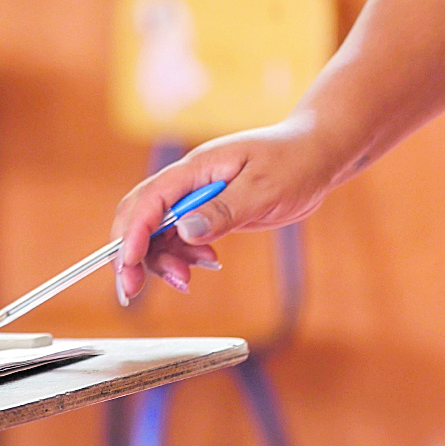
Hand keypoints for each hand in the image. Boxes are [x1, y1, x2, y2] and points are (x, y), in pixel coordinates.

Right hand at [111, 116, 347, 299]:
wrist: (315, 155)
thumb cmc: (294, 162)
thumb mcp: (263, 189)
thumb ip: (224, 210)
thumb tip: (186, 231)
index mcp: (194, 169)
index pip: (149, 200)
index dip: (133, 233)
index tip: (129, 264)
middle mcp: (186, 183)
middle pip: (140, 218)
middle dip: (130, 254)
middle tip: (133, 290)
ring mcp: (193, 198)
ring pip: (157, 233)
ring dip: (161, 260)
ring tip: (186, 280)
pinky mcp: (205, 212)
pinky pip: (179, 238)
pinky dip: (183, 256)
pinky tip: (207, 263)